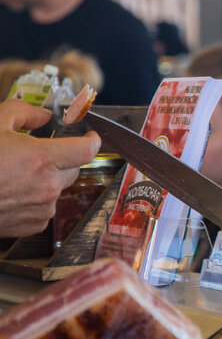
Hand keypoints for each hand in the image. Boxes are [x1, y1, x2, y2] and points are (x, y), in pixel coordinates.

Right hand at [0, 100, 99, 236]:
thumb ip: (22, 114)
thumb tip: (42, 115)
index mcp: (42, 159)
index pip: (87, 150)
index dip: (93, 140)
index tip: (92, 137)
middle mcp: (48, 185)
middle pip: (73, 169)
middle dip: (62, 159)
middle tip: (36, 155)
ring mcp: (42, 208)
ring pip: (58, 189)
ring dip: (46, 180)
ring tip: (15, 175)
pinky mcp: (33, 225)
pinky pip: (45, 208)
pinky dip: (35, 199)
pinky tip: (12, 192)